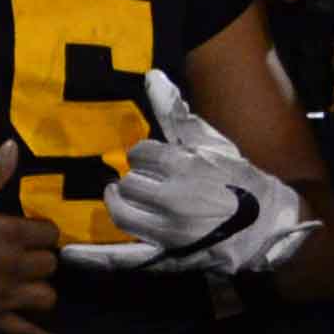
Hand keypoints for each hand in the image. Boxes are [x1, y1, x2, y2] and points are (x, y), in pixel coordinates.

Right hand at [0, 144, 70, 333]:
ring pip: (46, 297)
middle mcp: (14, 267)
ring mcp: (3, 297)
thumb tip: (13, 146)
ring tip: (21, 283)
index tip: (20, 229)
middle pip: (49, 264)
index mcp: (9, 233)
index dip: (37, 230)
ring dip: (38, 289)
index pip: (49, 232)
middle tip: (14, 254)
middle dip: (37, 258)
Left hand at [60, 73, 322, 277]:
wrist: (265, 224)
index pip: (140, 154)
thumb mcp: (211, 143)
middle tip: (151, 184)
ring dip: (121, 203)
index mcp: (185, 166)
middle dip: (138, 181)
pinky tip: (67, 253)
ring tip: (130, 199)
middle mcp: (174, 199)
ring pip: (121, 212)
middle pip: (129, 183)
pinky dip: (92, 256)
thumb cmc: (237, 179)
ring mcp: (168, 230)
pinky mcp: (164, 255)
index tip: (156, 161)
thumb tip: (151, 76)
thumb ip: (177, 114)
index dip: (145, 156)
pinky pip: (121, 257)